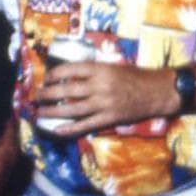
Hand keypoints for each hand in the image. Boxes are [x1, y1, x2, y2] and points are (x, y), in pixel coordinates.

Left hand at [37, 62, 176, 137]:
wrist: (158, 92)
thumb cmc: (135, 76)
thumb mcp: (112, 66)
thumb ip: (93, 70)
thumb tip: (69, 74)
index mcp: (100, 69)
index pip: (70, 69)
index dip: (54, 74)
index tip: (46, 78)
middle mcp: (100, 86)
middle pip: (66, 90)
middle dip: (48, 94)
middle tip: (37, 96)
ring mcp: (104, 104)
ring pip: (72, 108)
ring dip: (53, 111)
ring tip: (40, 112)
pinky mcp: (110, 118)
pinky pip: (86, 125)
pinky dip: (70, 128)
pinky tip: (56, 130)